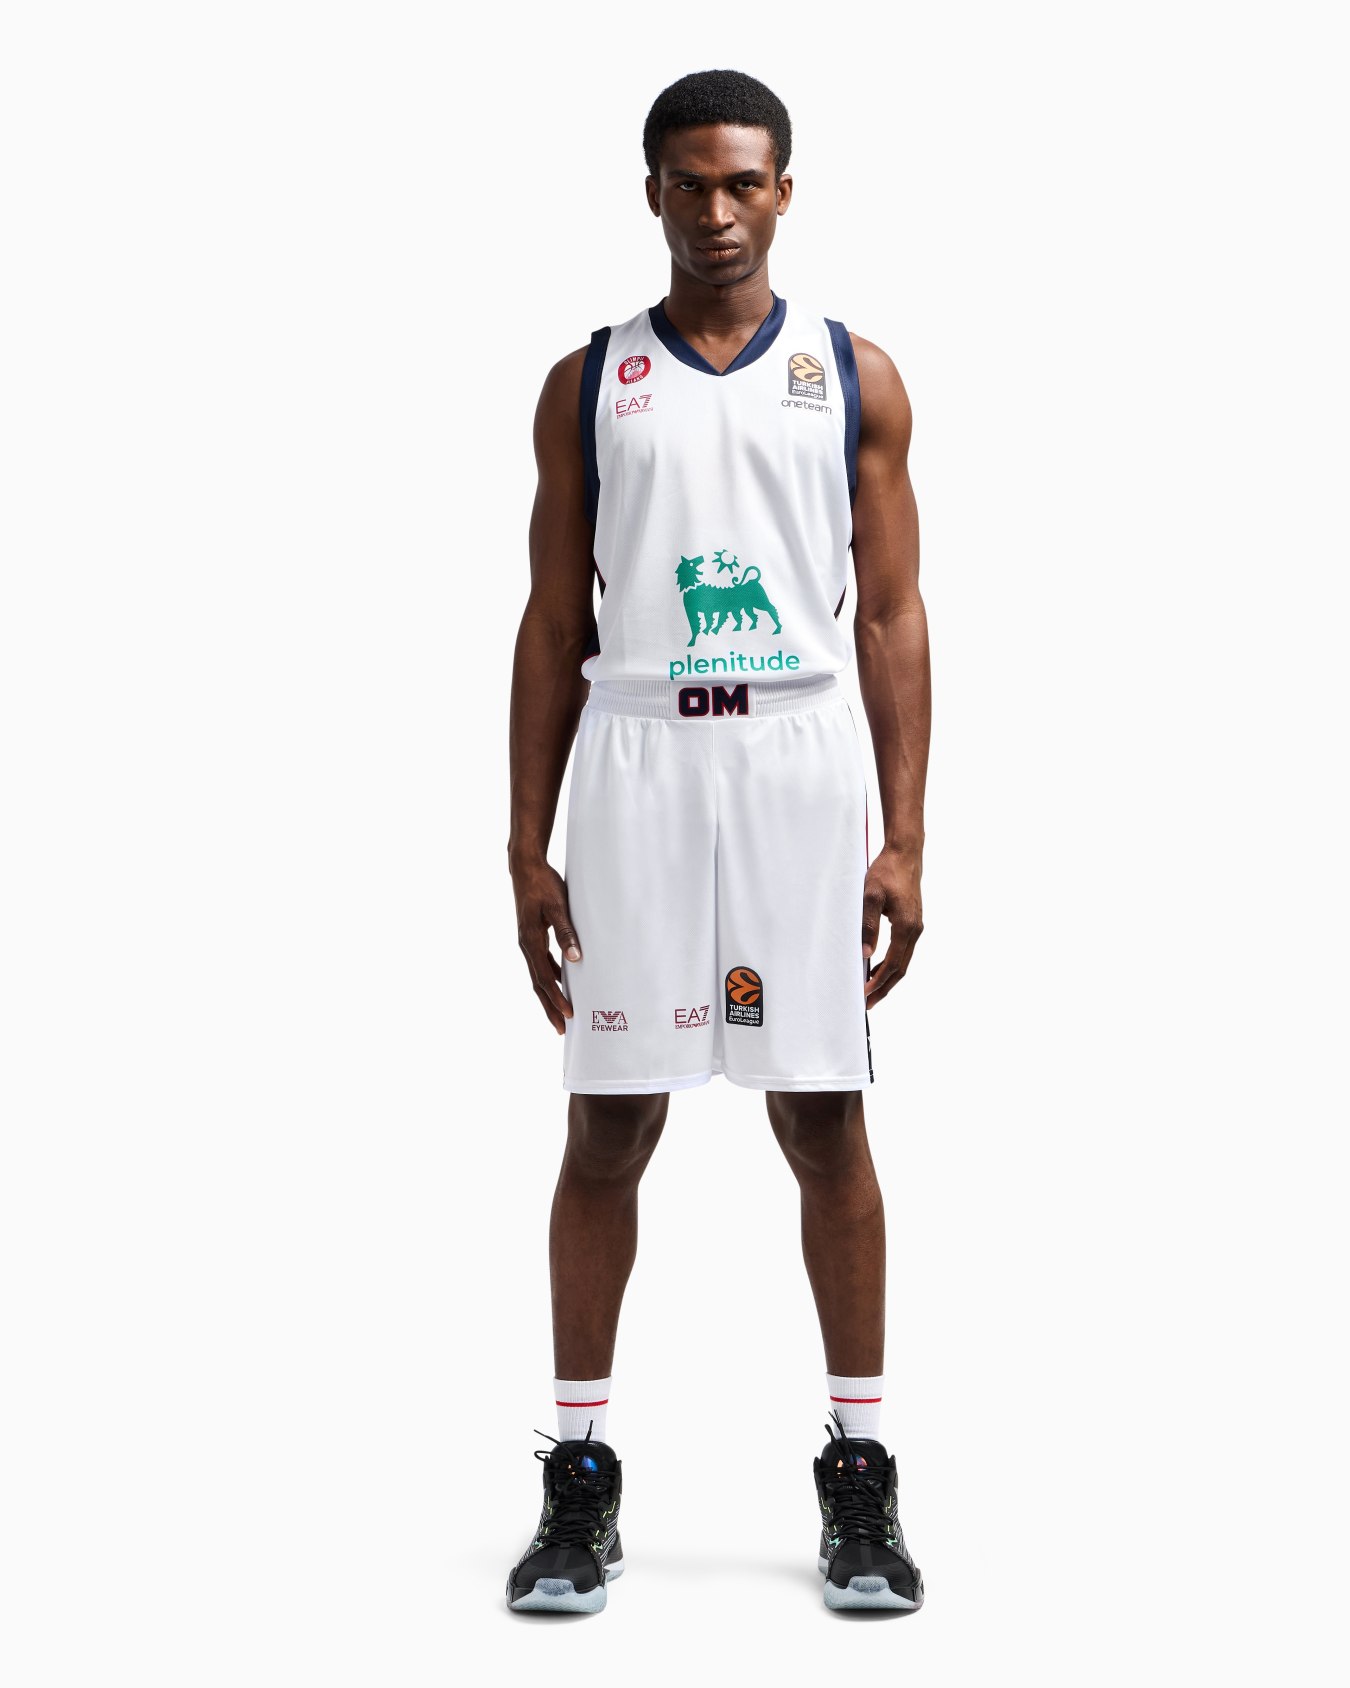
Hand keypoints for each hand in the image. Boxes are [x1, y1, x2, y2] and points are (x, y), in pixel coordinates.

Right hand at [513, 858, 581, 1033]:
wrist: (525, 867)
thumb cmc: (542, 884)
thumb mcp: (557, 906)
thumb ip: (566, 931)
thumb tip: (576, 958)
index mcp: (530, 941)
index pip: (544, 978)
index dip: (556, 998)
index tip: (568, 1015)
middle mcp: (526, 945)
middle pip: (538, 983)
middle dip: (549, 1007)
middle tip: (561, 1029)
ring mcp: (527, 941)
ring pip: (538, 975)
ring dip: (549, 995)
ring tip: (561, 1013)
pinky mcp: (532, 936)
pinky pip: (540, 963)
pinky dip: (550, 977)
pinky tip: (561, 982)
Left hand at [861, 845, 922, 1006]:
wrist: (904, 854)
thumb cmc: (887, 872)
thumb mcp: (871, 896)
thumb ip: (868, 925)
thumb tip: (865, 953)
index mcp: (907, 927)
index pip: (893, 964)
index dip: (878, 982)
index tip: (864, 994)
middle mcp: (915, 930)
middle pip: (901, 968)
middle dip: (884, 988)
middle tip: (867, 1003)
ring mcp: (916, 926)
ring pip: (903, 961)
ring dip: (888, 977)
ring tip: (871, 990)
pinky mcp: (912, 922)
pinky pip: (903, 950)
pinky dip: (892, 963)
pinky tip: (878, 966)